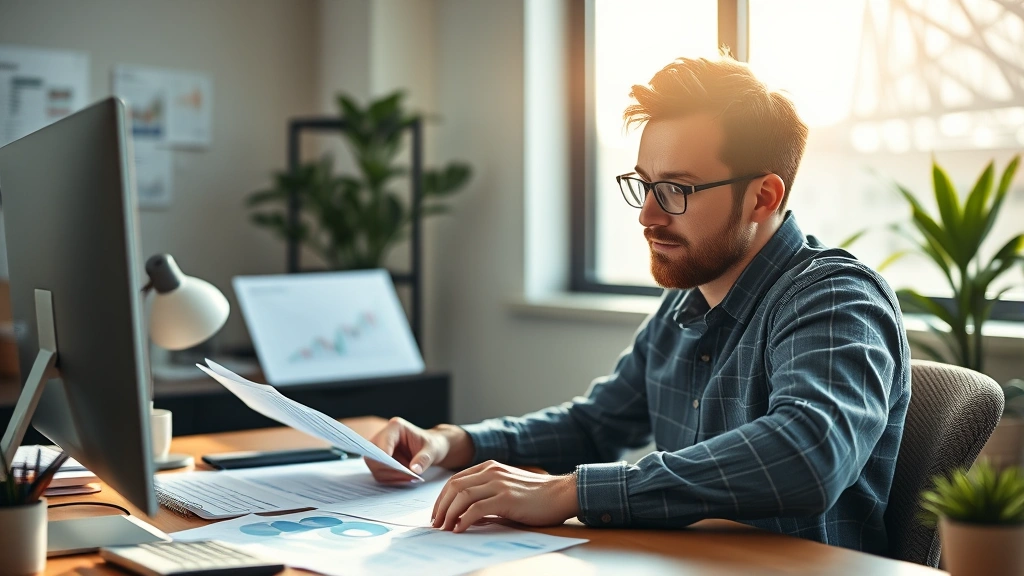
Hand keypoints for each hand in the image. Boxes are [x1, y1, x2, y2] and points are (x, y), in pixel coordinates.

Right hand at [365, 417, 472, 482]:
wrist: (433, 447)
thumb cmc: (433, 445)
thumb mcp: (433, 450)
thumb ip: (424, 459)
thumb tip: (414, 470)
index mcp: (395, 427)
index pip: (382, 444)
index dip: (385, 458)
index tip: (399, 470)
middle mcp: (384, 436)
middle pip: (374, 457)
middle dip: (390, 470)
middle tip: (409, 477)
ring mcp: (380, 448)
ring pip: (375, 467)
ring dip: (392, 476)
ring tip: (411, 478)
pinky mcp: (380, 460)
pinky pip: (380, 473)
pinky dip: (392, 478)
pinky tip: (406, 478)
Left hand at [431, 460, 578, 532]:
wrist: (561, 494)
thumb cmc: (536, 496)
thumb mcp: (506, 490)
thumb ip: (486, 497)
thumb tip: (465, 516)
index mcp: (490, 467)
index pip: (455, 480)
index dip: (442, 498)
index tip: (437, 514)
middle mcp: (491, 471)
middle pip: (454, 486)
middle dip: (440, 506)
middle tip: (436, 524)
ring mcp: (499, 483)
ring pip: (461, 496)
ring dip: (449, 514)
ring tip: (444, 528)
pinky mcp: (506, 498)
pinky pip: (476, 508)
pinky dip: (464, 520)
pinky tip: (460, 529)